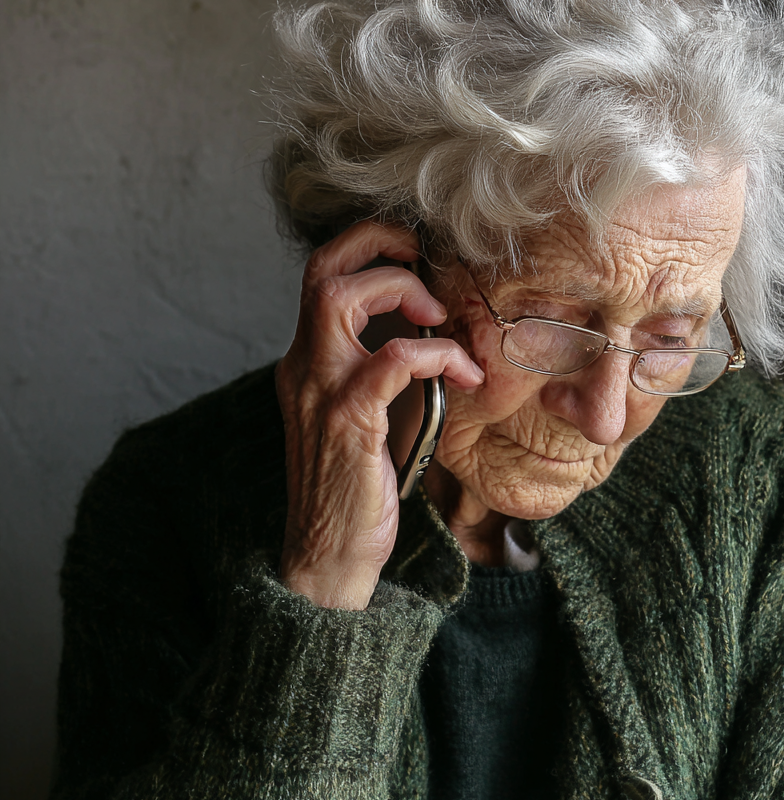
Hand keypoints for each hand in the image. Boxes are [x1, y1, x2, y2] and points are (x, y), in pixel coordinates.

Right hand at [275, 221, 483, 609]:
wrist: (329, 554)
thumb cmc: (359, 484)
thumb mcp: (368, 414)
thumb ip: (384, 370)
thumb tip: (436, 332)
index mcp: (309, 360)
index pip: (321, 274)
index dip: (367, 246)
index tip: (416, 257)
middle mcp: (306, 366)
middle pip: (322, 269)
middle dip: (380, 245)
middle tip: (427, 266)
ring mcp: (322, 391)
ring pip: (340, 299)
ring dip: (403, 290)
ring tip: (441, 319)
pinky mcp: (349, 421)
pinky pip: (392, 359)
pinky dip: (435, 353)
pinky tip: (461, 374)